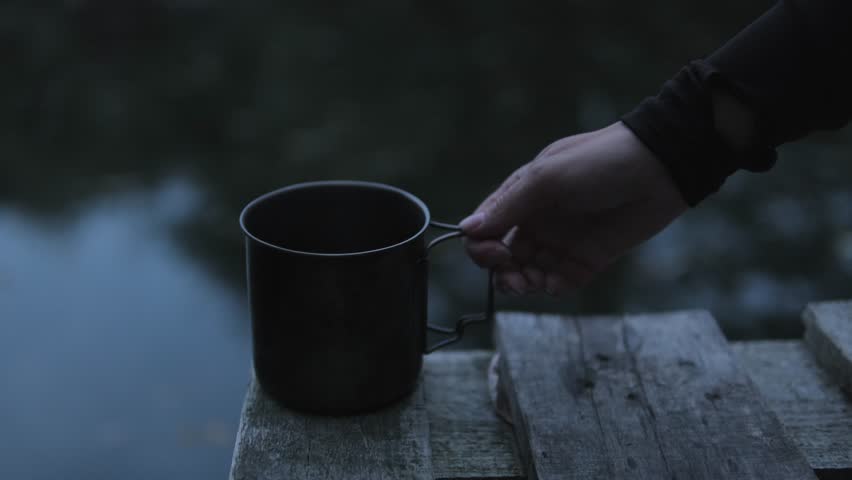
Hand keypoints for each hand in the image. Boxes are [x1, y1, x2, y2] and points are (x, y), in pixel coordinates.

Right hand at [461, 121, 687, 295]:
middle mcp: (536, 221)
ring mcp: (560, 242)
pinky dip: (550, 290)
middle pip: (502, 259)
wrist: (659, 170)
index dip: (482, 247)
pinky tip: (555, 285)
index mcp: (520, 197)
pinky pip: (558, 283)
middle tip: (517, 280)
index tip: (498, 253)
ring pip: (527, 275)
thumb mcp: (547, 178)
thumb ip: (508, 206)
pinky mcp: (586, 260)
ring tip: (534, 285)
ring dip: (523, 285)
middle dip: (501, 274)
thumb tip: (467, 228)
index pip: (484, 230)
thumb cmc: (599, 162)